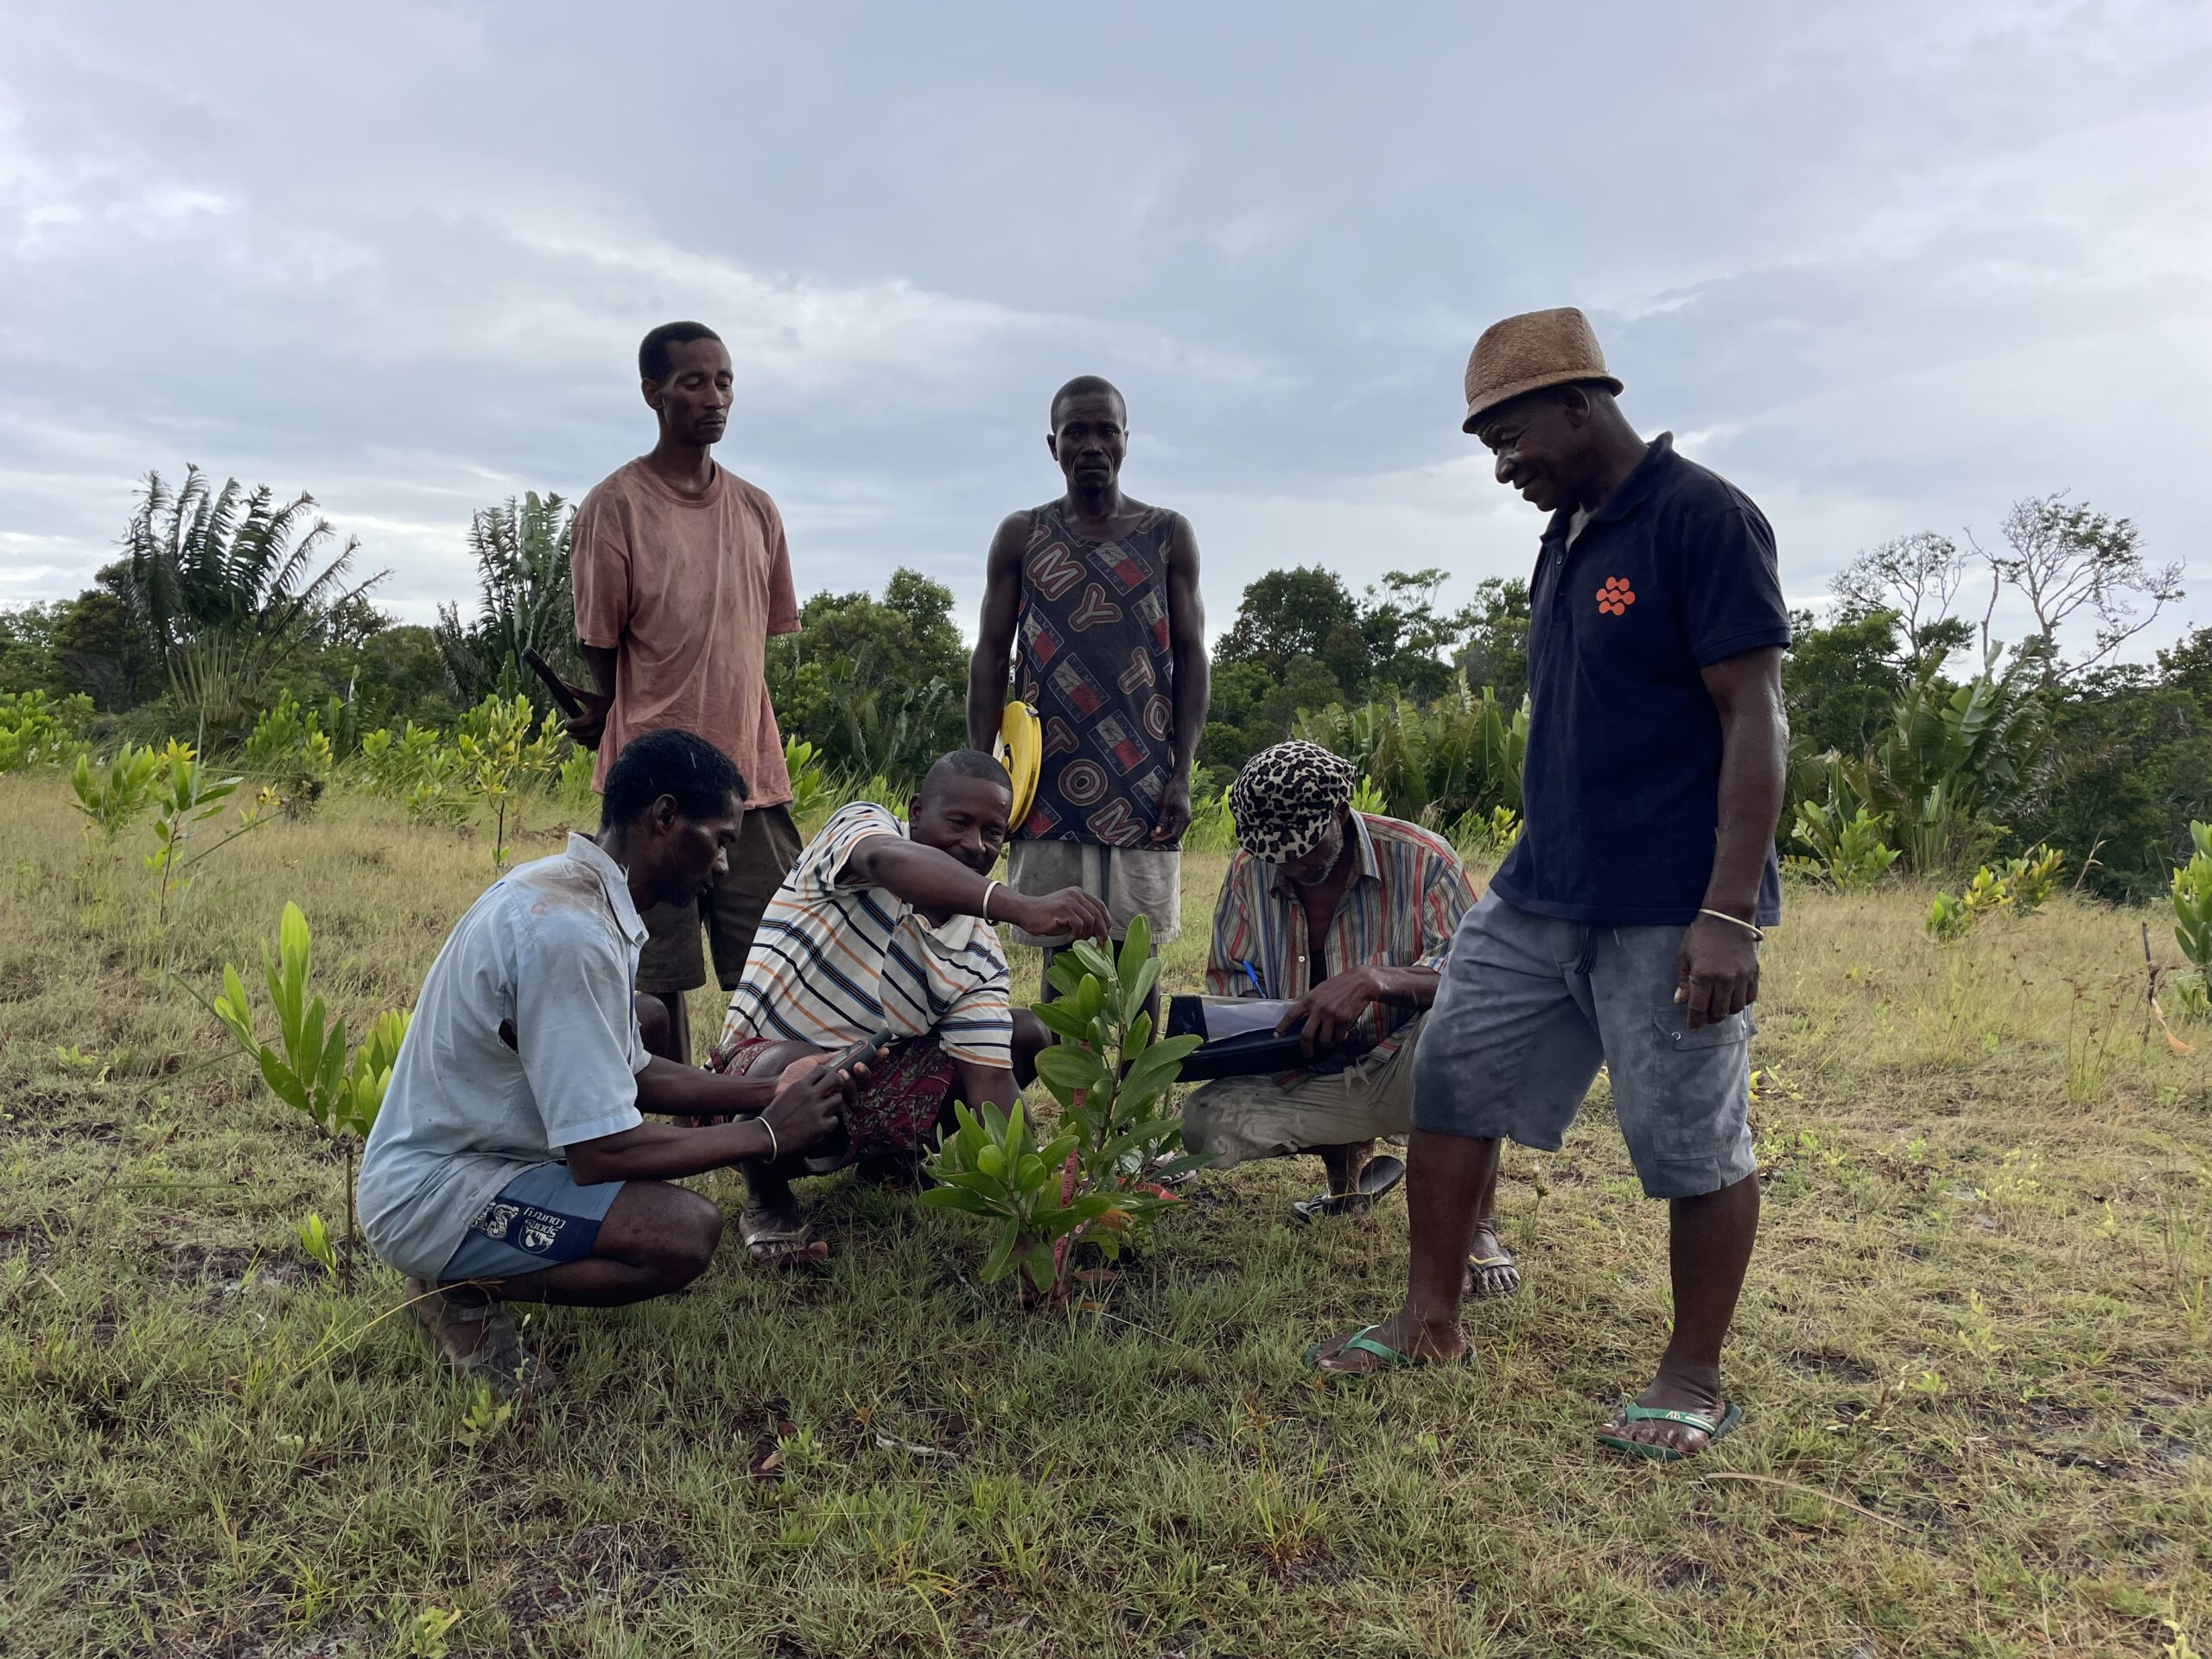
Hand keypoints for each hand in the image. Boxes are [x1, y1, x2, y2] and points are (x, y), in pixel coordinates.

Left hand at [562, 691, 610, 750]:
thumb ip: (576, 693)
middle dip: (573, 729)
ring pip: (580, 741)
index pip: (570, 727)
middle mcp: (593, 731)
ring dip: (579, 735)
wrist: (620, 711)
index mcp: (590, 720)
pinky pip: (588, 746)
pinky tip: (590, 733)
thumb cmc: (604, 703)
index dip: (569, 722)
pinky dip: (587, 741)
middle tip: (577, 722)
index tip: (571, 718)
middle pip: (573, 735)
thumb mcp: (591, 698)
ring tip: (583, 728)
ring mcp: (598, 738)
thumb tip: (564, 685)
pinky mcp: (602, 743)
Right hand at [757, 1051, 866, 1153]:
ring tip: (831, 1108)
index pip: (822, 1069)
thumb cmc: (774, 1115)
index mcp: (800, 1085)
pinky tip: (824, 1123)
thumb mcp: (787, 1093)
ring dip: (836, 1104)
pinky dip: (831, 1121)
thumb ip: (802, 1087)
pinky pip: (835, 1119)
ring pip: (838, 1100)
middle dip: (839, 1084)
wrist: (767, 1135)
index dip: (829, 1072)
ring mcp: (816, 1111)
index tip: (831, 1078)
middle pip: (835, 1080)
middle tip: (837, 1090)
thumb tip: (815, 1084)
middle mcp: (810, 1095)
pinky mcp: (820, 1126)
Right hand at [1008, 885, 1112, 945]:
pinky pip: (1079, 924)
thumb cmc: (1046, 917)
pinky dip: (1076, 935)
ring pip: (1090, 920)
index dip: (1106, 922)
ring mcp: (1070, 900)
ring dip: (1086, 935)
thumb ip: (1083, 920)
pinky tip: (1068, 938)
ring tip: (1076, 940)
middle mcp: (1076, 894)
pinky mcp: (1063, 908)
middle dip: (1101, 932)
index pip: (1100, 906)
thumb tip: (1099, 933)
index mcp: (1079, 894)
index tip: (1105, 935)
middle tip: (1100, 945)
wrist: (1025, 912)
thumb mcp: (1068, 916)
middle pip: (1098, 914)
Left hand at [1150, 774, 1192, 843]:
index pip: (1173, 836)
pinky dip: (1168, 829)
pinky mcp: (1183, 817)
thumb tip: (1158, 832)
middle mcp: (1186, 821)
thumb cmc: (1172, 791)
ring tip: (1154, 831)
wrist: (1180, 782)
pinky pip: (1176, 827)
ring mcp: (1185, 819)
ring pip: (1176, 832)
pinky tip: (1160, 826)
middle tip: (1152, 835)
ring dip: (1165, 834)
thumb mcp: (1165, 805)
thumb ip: (1162, 819)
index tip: (1153, 838)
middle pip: (1175, 837)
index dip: (1163, 839)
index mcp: (1183, 819)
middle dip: (1163, 838)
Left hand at [1275, 966, 1378, 1055]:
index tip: (1277, 1035)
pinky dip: (1338, 1040)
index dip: (1282, 1026)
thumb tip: (1292, 1005)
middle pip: (1306, 1035)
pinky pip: (1338, 1038)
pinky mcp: (1345, 1021)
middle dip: (1305, 1048)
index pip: (1291, 1014)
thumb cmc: (1338, 985)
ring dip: (1325, 1044)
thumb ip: (1307, 999)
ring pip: (1324, 1040)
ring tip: (1327, 1042)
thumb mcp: (1319, 989)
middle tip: (1307, 1053)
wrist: (1360, 983)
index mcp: (1310, 999)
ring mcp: (1332, 1015)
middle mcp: (1319, 1008)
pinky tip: (1339, 1036)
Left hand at [1674, 912, 1759, 1028]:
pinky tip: (1733, 999)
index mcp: (1703, 975)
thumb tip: (1680, 1001)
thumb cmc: (1701, 935)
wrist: (1727, 917)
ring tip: (1718, 1008)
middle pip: (1718, 1011)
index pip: (1699, 1008)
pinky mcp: (1754, 973)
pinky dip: (1741, 1003)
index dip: (1695, 1021)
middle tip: (1704, 1018)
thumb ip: (1683, 980)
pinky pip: (1750, 997)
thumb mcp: (1684, 956)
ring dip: (1725, 1012)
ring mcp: (1741, 977)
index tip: (1693, 1027)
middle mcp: (1724, 979)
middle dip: (1709, 1019)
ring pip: (1735, 1007)